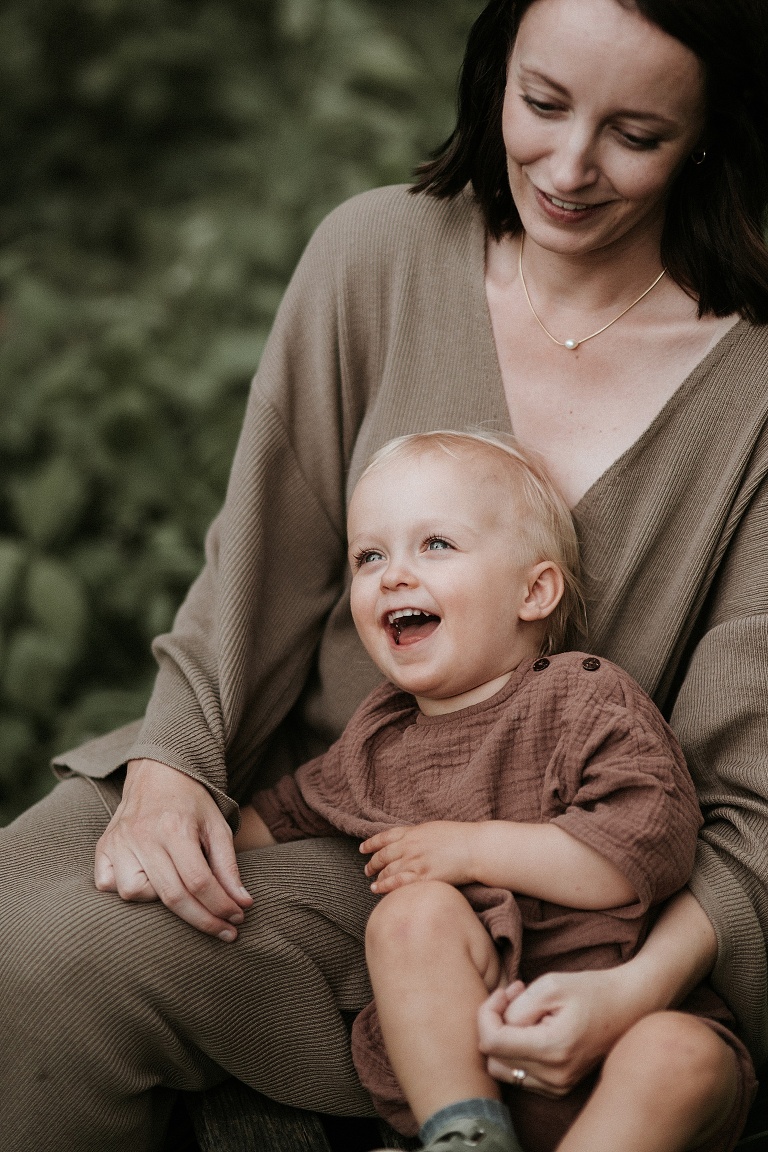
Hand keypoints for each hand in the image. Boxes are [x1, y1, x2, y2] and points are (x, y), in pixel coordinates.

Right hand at [94, 758, 252, 938]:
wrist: (158, 773)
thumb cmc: (192, 802)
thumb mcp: (217, 826)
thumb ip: (228, 866)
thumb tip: (243, 904)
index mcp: (175, 827)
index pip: (198, 881)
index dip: (220, 906)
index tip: (238, 919)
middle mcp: (143, 835)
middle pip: (171, 896)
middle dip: (203, 920)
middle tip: (226, 931)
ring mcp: (118, 841)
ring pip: (133, 894)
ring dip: (158, 901)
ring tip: (177, 889)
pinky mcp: (102, 847)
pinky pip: (107, 885)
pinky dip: (126, 890)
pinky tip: (147, 882)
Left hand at [360, 821, 476, 892]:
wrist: (475, 848)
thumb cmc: (459, 837)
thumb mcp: (433, 829)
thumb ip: (416, 835)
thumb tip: (406, 841)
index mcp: (412, 833)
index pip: (384, 837)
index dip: (371, 843)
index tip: (363, 849)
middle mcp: (410, 847)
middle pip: (383, 856)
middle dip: (373, 864)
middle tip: (367, 870)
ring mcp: (415, 862)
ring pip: (388, 871)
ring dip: (378, 878)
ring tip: (374, 884)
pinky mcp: (424, 878)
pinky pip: (399, 884)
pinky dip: (386, 887)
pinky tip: (378, 890)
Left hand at [477, 967, 639, 1096]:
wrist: (630, 1006)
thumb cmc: (592, 990)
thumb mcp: (550, 985)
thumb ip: (516, 1008)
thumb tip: (497, 1026)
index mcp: (552, 1049)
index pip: (491, 1042)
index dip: (487, 1012)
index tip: (504, 992)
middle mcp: (554, 1076)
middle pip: (493, 1058)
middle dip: (495, 1023)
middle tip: (515, 996)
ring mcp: (558, 1086)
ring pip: (503, 1068)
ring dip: (505, 1037)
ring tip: (525, 1008)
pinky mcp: (560, 1087)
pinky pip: (521, 1073)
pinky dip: (519, 1049)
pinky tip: (535, 1024)